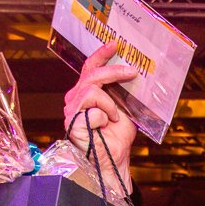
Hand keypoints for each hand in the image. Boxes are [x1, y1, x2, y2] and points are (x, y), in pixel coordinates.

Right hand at [63, 42, 138, 190]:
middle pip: (92, 75)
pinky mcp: (71, 122)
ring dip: (110, 105)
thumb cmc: (117, 138)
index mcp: (85, 93)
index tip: (116, 44)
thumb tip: (134, 74)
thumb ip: (122, 93)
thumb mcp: (125, 109)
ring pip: (92, 90)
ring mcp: (71, 110)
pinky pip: (93, 110)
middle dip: (115, 72)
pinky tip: (103, 128)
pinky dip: (104, 119)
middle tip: (133, 73)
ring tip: (113, 119)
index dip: (102, 55)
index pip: (90, 68)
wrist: (115, 161)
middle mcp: (74, 99)